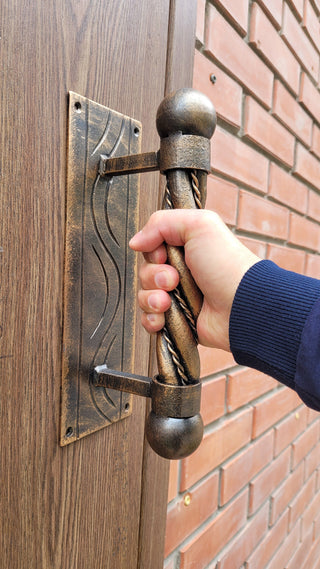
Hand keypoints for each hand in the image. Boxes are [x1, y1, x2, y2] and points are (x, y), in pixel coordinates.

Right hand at [129, 209, 258, 351]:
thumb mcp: (199, 225)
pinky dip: (152, 319)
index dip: (153, 253)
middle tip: (174, 280)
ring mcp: (179, 298)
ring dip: (151, 299)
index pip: (152, 248)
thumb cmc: (226, 264)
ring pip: (144, 297)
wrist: (241, 306)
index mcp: (187, 249)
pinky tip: (163, 317)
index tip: (165, 255)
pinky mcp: (178, 322)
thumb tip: (135, 242)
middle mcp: (182, 272)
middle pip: (145, 272)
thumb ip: (162, 222)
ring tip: (168, 302)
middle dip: (153, 277)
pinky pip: (149, 320)